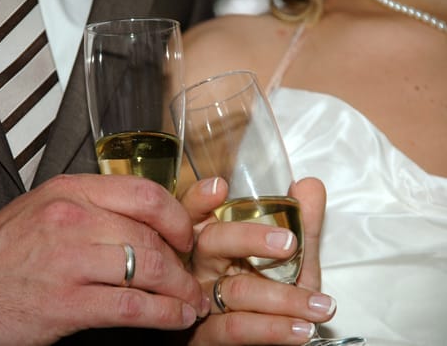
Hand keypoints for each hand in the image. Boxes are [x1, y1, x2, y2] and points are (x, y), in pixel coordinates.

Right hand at [0, 174, 207, 345]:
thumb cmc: (4, 248)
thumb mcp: (48, 209)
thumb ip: (97, 209)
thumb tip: (148, 220)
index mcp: (72, 191)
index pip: (146, 193)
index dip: (178, 217)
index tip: (187, 235)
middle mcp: (72, 219)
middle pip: (153, 236)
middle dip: (183, 262)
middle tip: (192, 277)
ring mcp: (69, 260)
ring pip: (150, 269)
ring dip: (181, 290)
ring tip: (190, 301)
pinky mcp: (65, 304)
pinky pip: (133, 306)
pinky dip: (165, 314)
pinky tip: (175, 318)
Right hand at [180, 177, 331, 344]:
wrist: (272, 344)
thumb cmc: (273, 297)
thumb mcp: (292, 263)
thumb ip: (302, 226)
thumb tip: (310, 185)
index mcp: (214, 242)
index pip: (196, 213)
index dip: (200, 199)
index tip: (220, 187)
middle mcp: (200, 268)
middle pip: (209, 242)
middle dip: (249, 238)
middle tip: (289, 243)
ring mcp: (200, 302)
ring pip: (233, 291)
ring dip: (283, 298)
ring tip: (319, 305)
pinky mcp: (205, 337)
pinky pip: (235, 328)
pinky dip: (272, 328)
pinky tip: (300, 328)